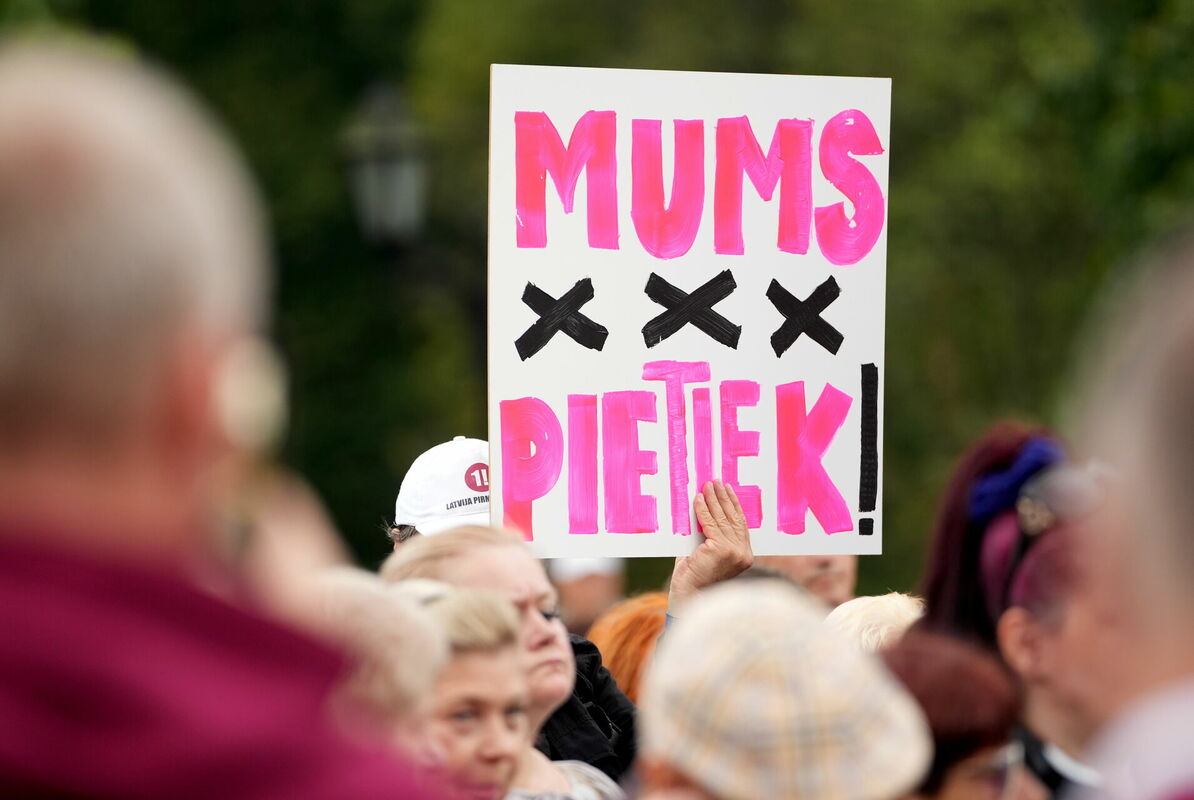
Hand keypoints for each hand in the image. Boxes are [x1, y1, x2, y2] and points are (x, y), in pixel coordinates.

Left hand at [667, 480, 752, 611]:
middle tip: (716, 482)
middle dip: (723, 498)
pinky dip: (702, 510)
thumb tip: (706, 509)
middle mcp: (743, 554)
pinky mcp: (720, 549)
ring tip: (707, 485)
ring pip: (721, 519)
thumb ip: (711, 535)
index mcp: (745, 555)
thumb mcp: (707, 552)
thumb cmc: (694, 577)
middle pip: (733, 519)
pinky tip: (698, 499)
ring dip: (713, 500)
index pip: (740, 524)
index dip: (733, 505)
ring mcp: (734, 552)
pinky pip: (709, 524)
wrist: (688, 596)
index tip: (727, 490)